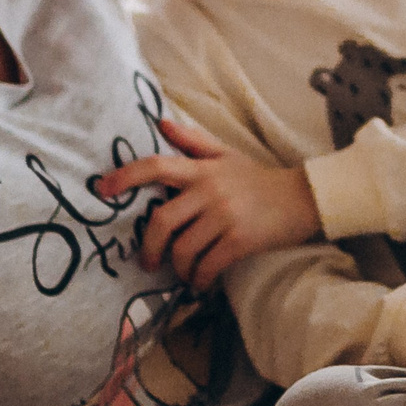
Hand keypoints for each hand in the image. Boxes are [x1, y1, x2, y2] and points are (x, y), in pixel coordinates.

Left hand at [98, 115, 321, 290]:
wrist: (303, 198)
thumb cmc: (259, 179)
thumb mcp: (226, 155)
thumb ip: (192, 141)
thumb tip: (160, 123)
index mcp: (202, 170)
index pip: (156, 166)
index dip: (125, 177)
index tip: (102, 190)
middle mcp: (209, 191)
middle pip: (161, 221)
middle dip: (149, 247)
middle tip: (148, 262)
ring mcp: (224, 217)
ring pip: (183, 249)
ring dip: (179, 268)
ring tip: (185, 274)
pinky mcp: (240, 240)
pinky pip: (207, 266)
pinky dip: (199, 279)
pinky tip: (201, 282)